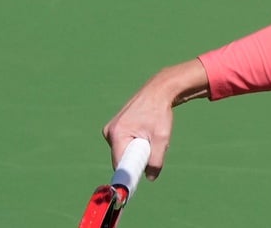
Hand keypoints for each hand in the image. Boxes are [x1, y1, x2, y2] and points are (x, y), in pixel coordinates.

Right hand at [102, 60, 207, 179]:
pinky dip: (136, 143)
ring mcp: (111, 128)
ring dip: (138, 150)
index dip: (129, 173)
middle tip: (152, 147)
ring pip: (124, 151)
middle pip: (122, 158)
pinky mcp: (116, 126)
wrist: (159, 90)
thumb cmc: (160, 112)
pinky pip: (124, 143)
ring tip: (150, 135)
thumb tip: (150, 177)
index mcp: (117, 134)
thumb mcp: (161, 137)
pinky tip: (146, 131)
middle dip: (137, 158)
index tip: (137, 180)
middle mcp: (109, 131)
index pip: (119, 164)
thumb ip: (156, 160)